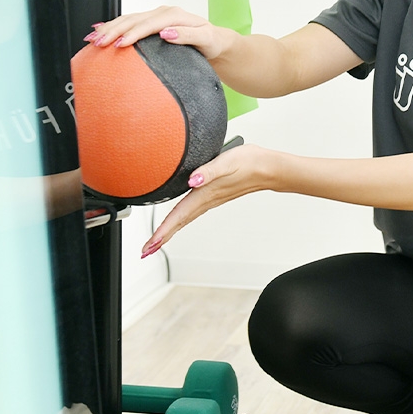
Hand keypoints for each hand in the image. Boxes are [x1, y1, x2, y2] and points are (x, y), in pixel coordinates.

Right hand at [87, 5, 229, 59]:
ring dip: (108, 28)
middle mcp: (162, 13)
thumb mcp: (205, 39)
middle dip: (113, 30)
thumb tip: (166, 33)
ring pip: (127, 20)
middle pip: (132, 19)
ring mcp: (155, 17)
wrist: (214, 41)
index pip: (148, 24)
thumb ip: (187, 36)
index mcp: (173, 15)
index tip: (120, 44)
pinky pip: (129, 23)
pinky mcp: (151, 24)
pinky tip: (98, 31)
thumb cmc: (211, 42)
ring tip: (91, 39)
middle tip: (97, 43)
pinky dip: (113, 27)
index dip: (133, 33)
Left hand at [140, 144, 272, 257]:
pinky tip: (176, 222)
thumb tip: (193, 181)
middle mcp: (206, 200)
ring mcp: (210, 201)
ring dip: (169, 231)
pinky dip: (179, 221)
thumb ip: (209, 171)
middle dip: (161, 238)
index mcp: (205, 194)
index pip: (179, 216)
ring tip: (155, 242)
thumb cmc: (248, 162)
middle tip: (145, 252)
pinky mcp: (213, 196)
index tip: (151, 245)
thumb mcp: (227, 161)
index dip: (163, 231)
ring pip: (184, 219)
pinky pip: (191, 213)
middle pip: (179, 223)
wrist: (267, 168)